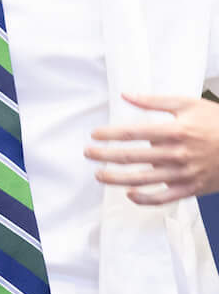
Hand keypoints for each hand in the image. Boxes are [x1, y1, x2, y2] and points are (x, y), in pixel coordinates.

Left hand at [85, 93, 218, 203]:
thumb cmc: (217, 122)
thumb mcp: (189, 104)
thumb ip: (155, 102)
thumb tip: (126, 95)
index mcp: (177, 130)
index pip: (135, 133)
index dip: (111, 135)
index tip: (94, 135)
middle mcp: (178, 153)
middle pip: (134, 157)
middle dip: (106, 156)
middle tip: (88, 154)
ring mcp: (184, 173)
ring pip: (143, 179)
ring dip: (117, 178)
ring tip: (99, 175)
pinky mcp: (191, 188)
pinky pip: (163, 198)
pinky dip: (144, 198)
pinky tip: (129, 194)